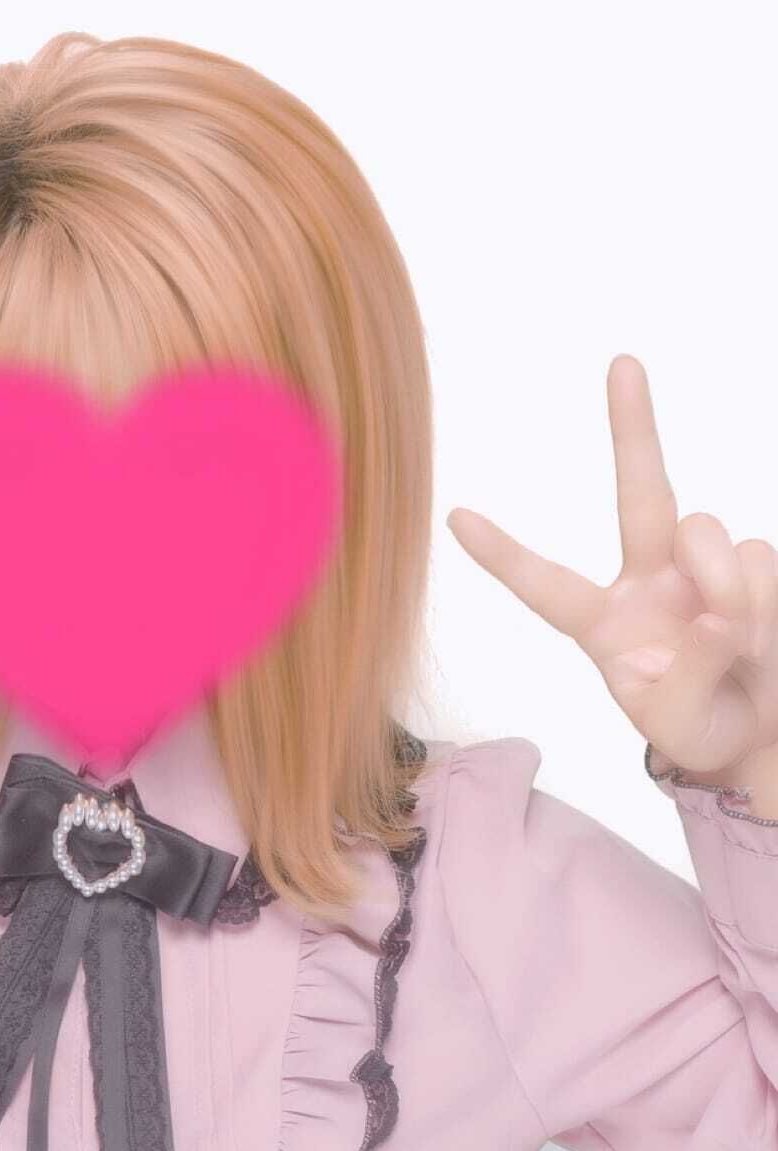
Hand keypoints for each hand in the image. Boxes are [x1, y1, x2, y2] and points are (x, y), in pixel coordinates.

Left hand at [446, 354, 777, 781]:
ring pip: (712, 535)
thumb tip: (716, 614)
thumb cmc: (702, 731)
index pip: (546, 586)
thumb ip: (692, 671)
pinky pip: (760, 562)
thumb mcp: (679, 722)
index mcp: (605, 625)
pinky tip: (764, 643)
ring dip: (729, 591)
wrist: (764, 738)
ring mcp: (706, 569)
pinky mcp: (757, 568)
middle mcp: (652, 582)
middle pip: (641, 495)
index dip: (504, 555)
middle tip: (622, 362)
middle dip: (632, 427)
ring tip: (739, 654)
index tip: (456, 518)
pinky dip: (765, 607)